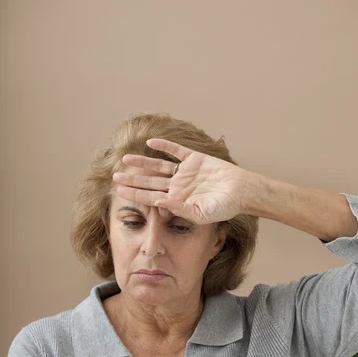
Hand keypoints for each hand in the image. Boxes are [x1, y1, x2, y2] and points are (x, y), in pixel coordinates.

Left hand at [113, 139, 252, 223]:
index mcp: (177, 201)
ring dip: (142, 163)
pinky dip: (164, 146)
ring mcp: (185, 172)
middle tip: (114, 177)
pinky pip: (176, 151)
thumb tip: (158, 203)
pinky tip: (151, 143)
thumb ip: (179, 209)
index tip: (119, 192)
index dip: (135, 194)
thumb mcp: (201, 213)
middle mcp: (178, 186)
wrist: (242, 192)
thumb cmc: (224, 207)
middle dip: (133, 180)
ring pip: (158, 167)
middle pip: (150, 182)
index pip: (151, 198)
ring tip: (125, 159)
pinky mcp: (195, 159)